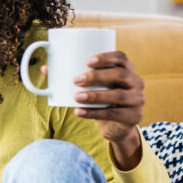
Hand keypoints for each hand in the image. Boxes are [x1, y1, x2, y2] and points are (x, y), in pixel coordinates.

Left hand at [68, 51, 144, 167]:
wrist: (116, 125)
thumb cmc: (102, 97)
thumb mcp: (92, 86)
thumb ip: (72, 75)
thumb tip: (45, 69)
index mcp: (127, 70)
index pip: (121, 58)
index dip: (106, 57)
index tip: (87, 61)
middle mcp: (136, 82)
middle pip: (120, 75)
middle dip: (97, 76)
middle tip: (76, 80)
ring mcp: (137, 100)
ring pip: (118, 96)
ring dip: (95, 96)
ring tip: (76, 97)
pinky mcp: (134, 116)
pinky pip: (114, 114)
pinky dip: (94, 113)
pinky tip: (80, 112)